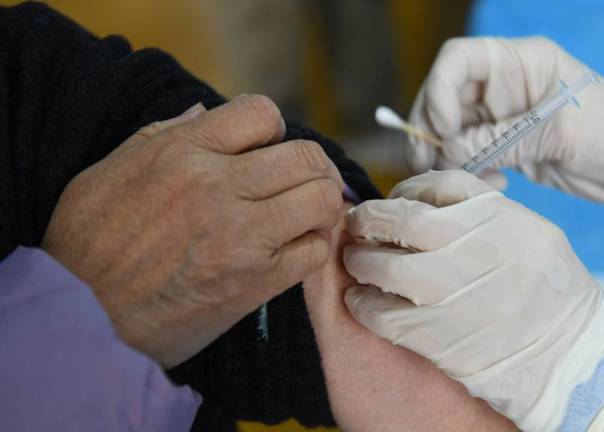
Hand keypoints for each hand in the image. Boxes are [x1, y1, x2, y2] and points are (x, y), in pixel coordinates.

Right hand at [43, 95, 343, 366]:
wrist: (81, 316)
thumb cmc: (88, 241)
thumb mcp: (113, 169)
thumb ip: (166, 135)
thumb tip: (206, 114)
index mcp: (183, 151)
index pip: (262, 112)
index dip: (272, 129)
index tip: (266, 149)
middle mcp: (218, 187)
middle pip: (306, 156)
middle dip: (313, 165)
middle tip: (303, 180)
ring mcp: (242, 236)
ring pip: (321, 199)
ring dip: (320, 204)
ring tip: (303, 215)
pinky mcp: (255, 282)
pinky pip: (313, 252)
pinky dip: (310, 248)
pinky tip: (291, 250)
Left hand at [343, 170, 603, 429]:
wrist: (572, 358)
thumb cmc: (554, 294)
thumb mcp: (534, 233)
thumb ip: (485, 211)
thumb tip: (427, 201)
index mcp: (499, 216)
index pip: (436, 185)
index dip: (405, 190)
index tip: (394, 203)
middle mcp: (473, 247)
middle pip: (401, 220)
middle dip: (369, 219)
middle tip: (357, 226)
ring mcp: (452, 292)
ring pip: (384, 265)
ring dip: (361, 262)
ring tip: (358, 263)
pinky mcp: (436, 336)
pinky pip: (381, 313)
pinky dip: (363, 304)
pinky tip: (362, 301)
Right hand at [408, 37, 603, 214]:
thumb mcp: (560, 134)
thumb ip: (502, 141)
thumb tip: (447, 152)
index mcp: (521, 63)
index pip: (458, 60)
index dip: (439, 90)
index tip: (442, 131)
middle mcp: (504, 86)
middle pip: (444, 97)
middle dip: (431, 130)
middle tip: (428, 165)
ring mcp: (503, 117)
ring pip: (451, 131)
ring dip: (447, 157)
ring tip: (463, 180)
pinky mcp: (506, 146)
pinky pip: (469, 156)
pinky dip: (468, 171)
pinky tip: (492, 185)